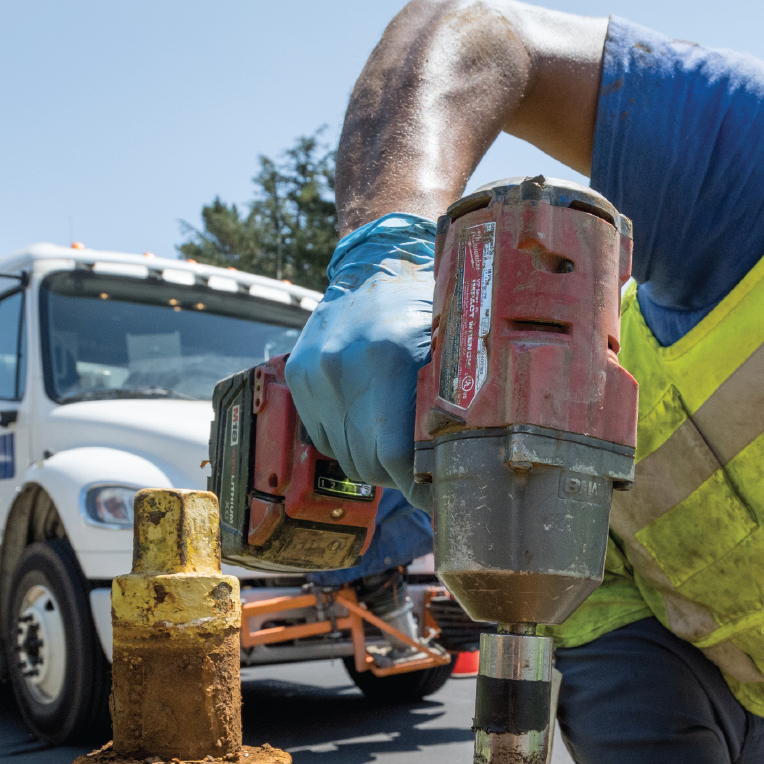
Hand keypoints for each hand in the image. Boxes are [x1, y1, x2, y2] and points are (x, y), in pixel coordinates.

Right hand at [285, 213, 436, 508]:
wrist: (376, 266)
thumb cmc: (425, 309)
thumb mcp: (449, 352)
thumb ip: (452, 408)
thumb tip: (463, 472)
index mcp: (388, 361)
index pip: (397, 457)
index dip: (420, 487)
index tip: (436, 497)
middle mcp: (342, 368)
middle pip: (369, 462)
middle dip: (399, 477)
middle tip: (421, 474)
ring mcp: (315, 373)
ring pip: (344, 455)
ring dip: (372, 460)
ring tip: (396, 442)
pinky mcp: (300, 375)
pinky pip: (324, 436)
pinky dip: (348, 439)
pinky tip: (369, 419)